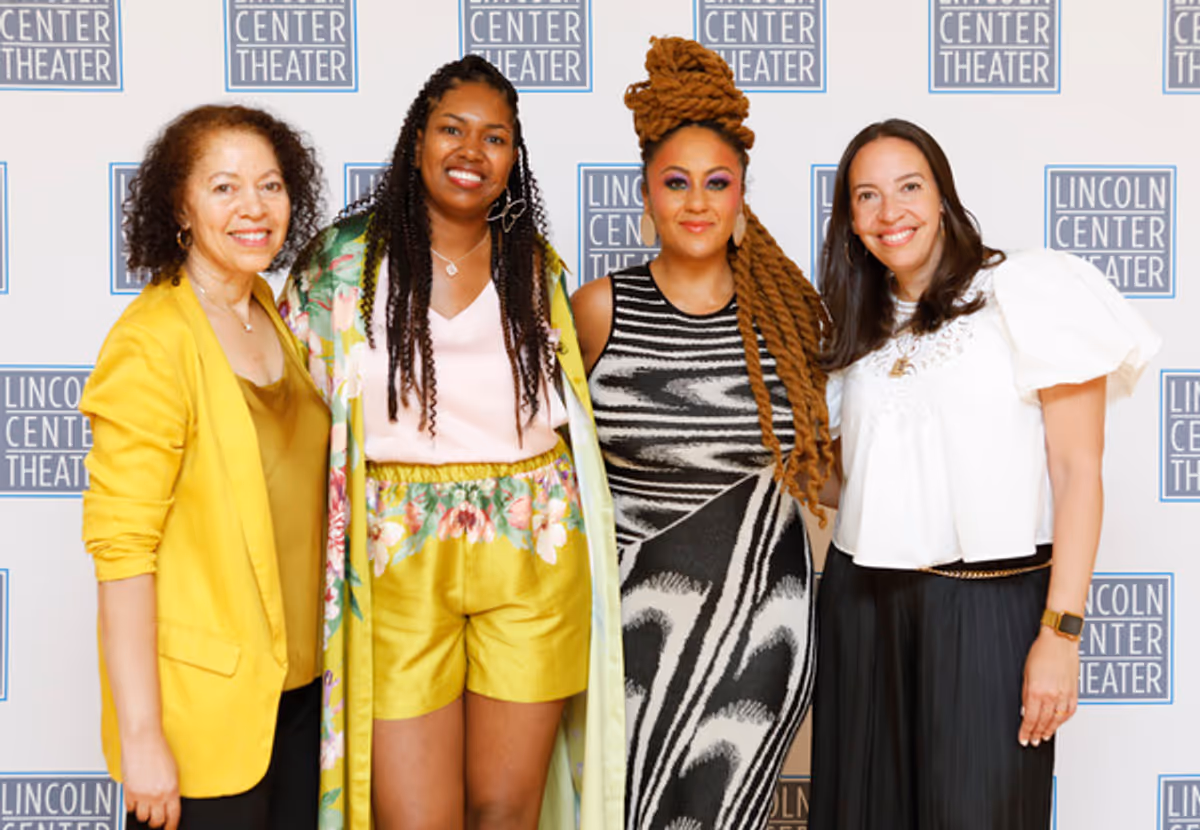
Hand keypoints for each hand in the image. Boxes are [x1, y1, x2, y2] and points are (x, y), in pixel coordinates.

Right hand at [121, 731, 180, 829]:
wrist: (142, 741)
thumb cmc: (159, 751)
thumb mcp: (173, 771)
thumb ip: (171, 788)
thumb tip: (169, 800)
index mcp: (171, 790)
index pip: (173, 816)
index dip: (171, 825)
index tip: (170, 828)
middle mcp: (157, 795)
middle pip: (156, 821)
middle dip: (157, 822)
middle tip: (157, 820)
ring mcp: (141, 795)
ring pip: (142, 817)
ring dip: (144, 814)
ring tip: (146, 807)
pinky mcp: (128, 792)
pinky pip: (129, 808)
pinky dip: (132, 807)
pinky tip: (135, 800)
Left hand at [1019, 626, 1079, 746]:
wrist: (1060, 641)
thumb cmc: (1041, 652)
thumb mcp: (1026, 674)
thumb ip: (1025, 694)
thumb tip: (1025, 710)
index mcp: (1036, 691)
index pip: (1030, 719)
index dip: (1025, 731)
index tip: (1023, 738)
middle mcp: (1052, 696)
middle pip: (1043, 722)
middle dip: (1036, 734)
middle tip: (1032, 741)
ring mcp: (1064, 695)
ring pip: (1057, 721)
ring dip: (1050, 730)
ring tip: (1044, 736)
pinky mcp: (1074, 693)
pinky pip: (1069, 712)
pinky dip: (1062, 721)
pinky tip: (1057, 724)